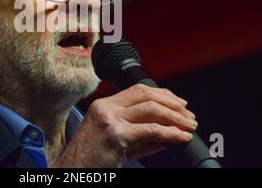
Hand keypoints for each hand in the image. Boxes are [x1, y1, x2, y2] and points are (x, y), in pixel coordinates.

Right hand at [52, 84, 196, 166]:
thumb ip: (141, 137)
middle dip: (173, 103)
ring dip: (175, 117)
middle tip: (189, 115)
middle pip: (146, 94)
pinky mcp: (116, 135)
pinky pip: (151, 130)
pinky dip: (170, 133)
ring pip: (151, 109)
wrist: (72, 172)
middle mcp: (106, 108)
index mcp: (103, 105)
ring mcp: (110, 120)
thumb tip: (167, 135)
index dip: (162, 94)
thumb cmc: (89, 160)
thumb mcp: (115, 142)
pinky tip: (181, 137)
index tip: (178, 103)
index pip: (138, 89)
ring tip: (189, 126)